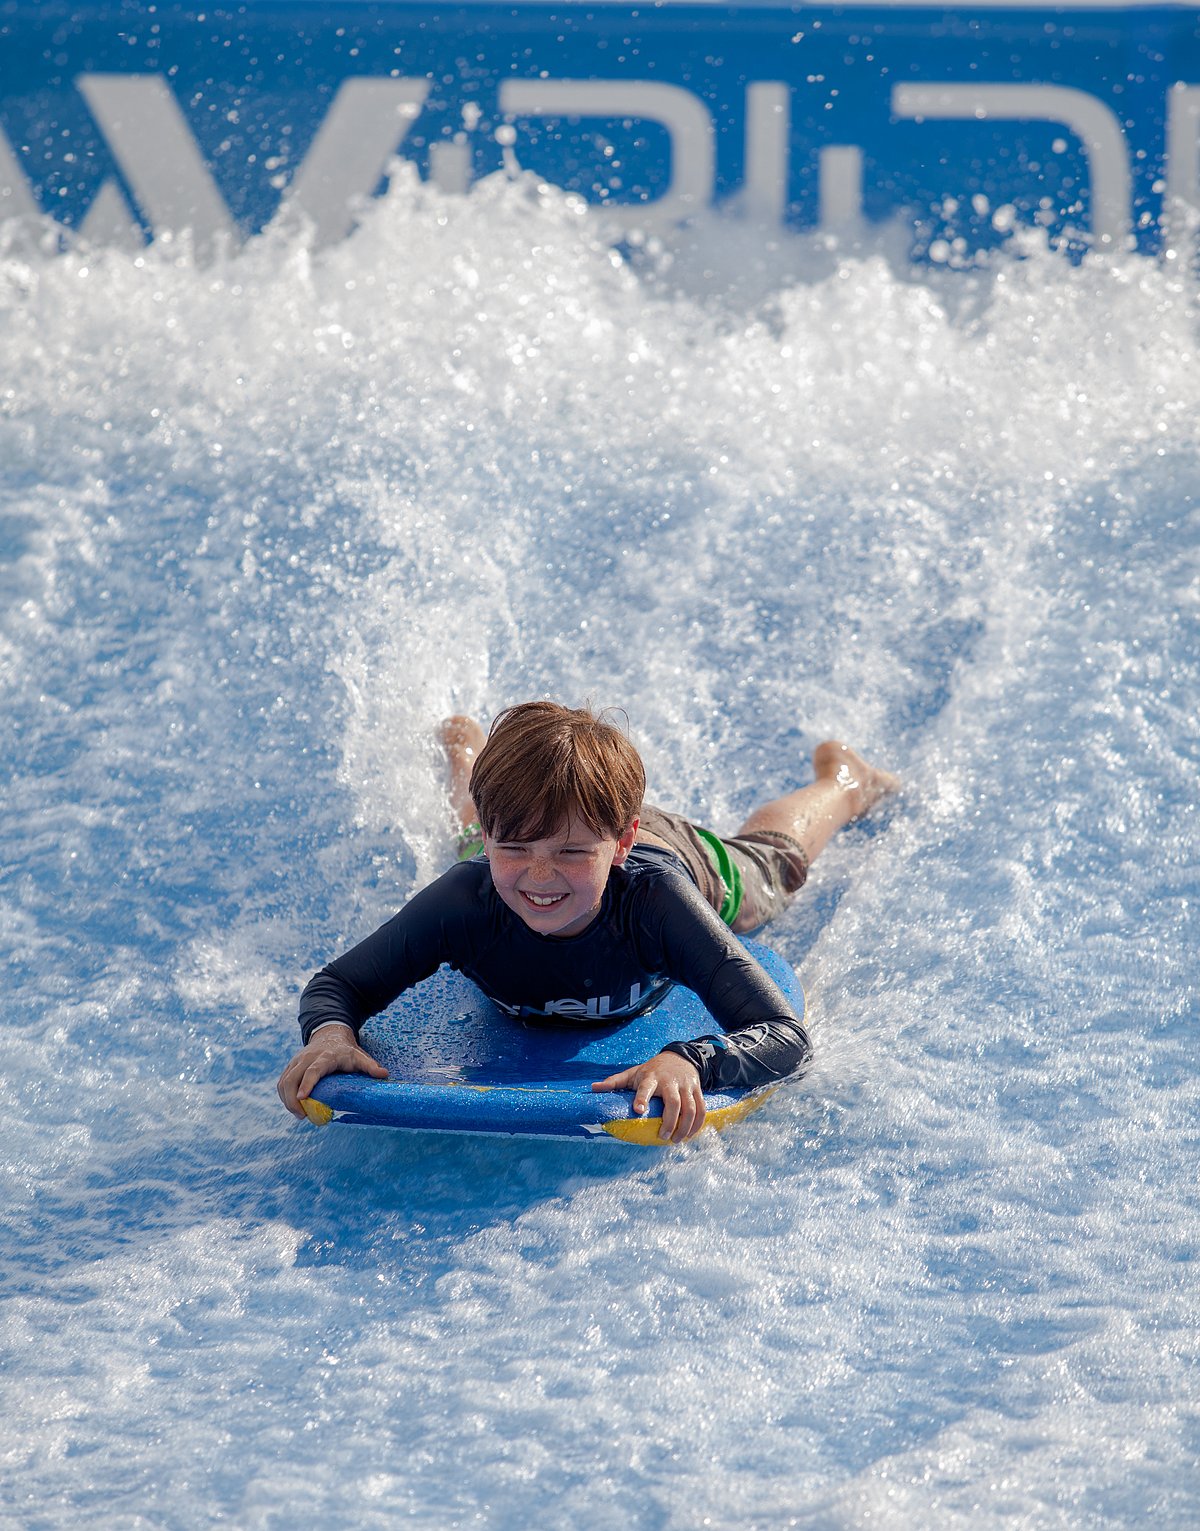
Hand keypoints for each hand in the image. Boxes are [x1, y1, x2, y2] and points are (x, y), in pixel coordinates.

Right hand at [276, 1024, 388, 1117]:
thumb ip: (370, 1065)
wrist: (330, 1035)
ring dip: (287, 1100)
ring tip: (299, 1114)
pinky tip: (293, 1107)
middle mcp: (307, 1058)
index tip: (302, 1099)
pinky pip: (282, 1082)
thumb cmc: (346, 1050)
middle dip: (292, 1099)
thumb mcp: (359, 1056)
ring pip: (284, 1081)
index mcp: (325, 1057)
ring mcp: (297, 1062)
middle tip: (302, 1116)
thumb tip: (384, 1074)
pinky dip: (284, 1096)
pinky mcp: (291, 1066)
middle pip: (292, 1078)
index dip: (307, 1084)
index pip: (313, 1071)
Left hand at [591, 1051, 705, 1142]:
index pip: (646, 1088)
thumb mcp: (633, 1073)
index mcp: (651, 1078)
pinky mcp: (697, 1090)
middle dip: (670, 1122)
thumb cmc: (652, 1070)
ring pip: (691, 1108)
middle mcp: (670, 1082)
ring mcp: (685, 1086)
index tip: (639, 1110)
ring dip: (685, 1127)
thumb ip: (614, 1082)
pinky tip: (690, 1135)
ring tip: (676, 1140)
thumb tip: (592, 1089)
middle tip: (663, 1136)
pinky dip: (698, 1124)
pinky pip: (702, 1109)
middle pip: (674, 1103)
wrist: (679, 1056)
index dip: (642, 1098)